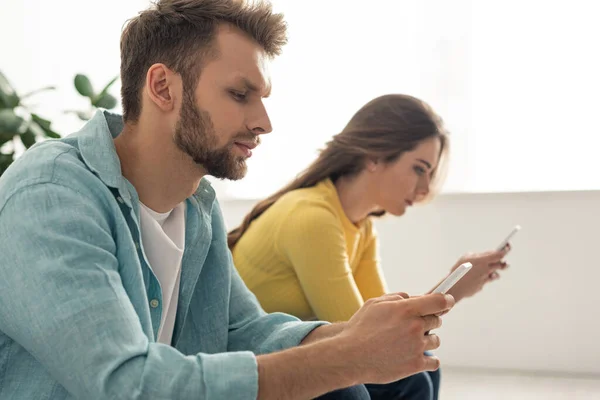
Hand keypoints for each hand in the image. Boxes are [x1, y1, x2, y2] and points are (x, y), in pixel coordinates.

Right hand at [338, 292, 454, 383]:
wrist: (350, 356)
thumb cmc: (360, 328)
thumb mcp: (374, 304)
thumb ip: (396, 298)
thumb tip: (412, 299)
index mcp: (406, 309)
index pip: (439, 301)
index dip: (446, 300)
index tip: (448, 301)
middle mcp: (415, 326)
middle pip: (437, 320)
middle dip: (428, 321)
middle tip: (414, 325)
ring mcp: (417, 347)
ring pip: (435, 340)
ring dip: (426, 339)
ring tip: (409, 342)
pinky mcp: (416, 365)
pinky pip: (435, 362)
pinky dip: (428, 360)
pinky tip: (417, 356)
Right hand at [447, 245, 510, 301]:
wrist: (454, 286)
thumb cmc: (458, 270)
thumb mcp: (466, 257)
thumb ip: (478, 256)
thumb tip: (485, 256)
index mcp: (483, 260)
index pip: (499, 254)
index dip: (505, 250)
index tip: (508, 247)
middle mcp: (486, 269)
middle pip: (501, 265)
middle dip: (503, 263)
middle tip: (504, 262)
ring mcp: (485, 279)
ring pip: (495, 275)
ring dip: (494, 272)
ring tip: (491, 272)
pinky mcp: (481, 286)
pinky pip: (485, 281)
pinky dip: (483, 279)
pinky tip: (476, 279)